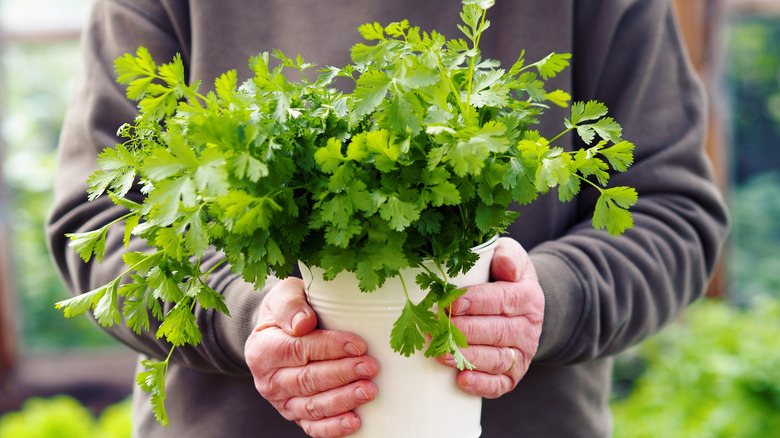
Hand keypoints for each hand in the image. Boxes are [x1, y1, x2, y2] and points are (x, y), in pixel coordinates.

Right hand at [244, 278, 379, 437]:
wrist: (280, 331)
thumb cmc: (288, 311)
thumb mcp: (284, 295)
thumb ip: (289, 305)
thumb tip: (303, 324)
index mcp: (262, 349)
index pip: (298, 350)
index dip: (329, 348)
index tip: (358, 345)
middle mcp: (268, 380)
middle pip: (307, 380)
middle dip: (342, 375)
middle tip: (370, 367)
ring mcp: (281, 401)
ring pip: (312, 406)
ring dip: (343, 400)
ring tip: (368, 390)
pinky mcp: (295, 415)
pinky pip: (313, 427)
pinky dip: (333, 427)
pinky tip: (354, 422)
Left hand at [437, 237, 544, 398]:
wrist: (522, 304)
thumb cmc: (504, 276)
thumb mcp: (510, 257)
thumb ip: (508, 256)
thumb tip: (506, 266)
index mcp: (527, 297)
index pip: (503, 300)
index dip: (476, 302)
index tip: (450, 303)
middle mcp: (528, 327)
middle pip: (497, 332)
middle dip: (464, 331)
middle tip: (436, 328)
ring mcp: (522, 353)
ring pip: (497, 359)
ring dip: (467, 357)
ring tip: (440, 353)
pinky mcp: (513, 374)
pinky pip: (501, 384)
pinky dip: (482, 384)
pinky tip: (461, 380)